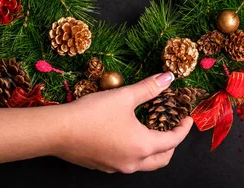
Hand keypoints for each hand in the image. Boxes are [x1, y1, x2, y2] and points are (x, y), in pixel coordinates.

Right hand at [54, 72, 191, 172]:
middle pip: (162, 159)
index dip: (183, 129)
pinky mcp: (102, 166)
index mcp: (142, 146)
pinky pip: (127, 162)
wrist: (56, 131)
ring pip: (144, 163)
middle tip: (174, 127)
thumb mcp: (125, 96)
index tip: (187, 118)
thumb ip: (149, 88)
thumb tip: (169, 77)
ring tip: (153, 130)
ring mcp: (116, 167)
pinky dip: (136, 151)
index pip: (173, 141)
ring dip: (154, 150)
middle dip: (172, 144)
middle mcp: (132, 162)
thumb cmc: (93, 113)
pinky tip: (129, 135)